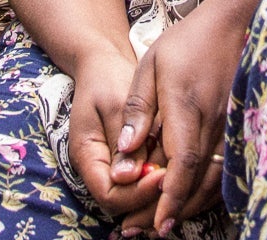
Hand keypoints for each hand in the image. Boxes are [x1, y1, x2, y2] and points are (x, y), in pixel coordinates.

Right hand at [67, 47, 163, 222]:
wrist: (103, 63)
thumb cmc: (107, 78)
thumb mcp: (115, 104)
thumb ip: (122, 140)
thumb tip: (128, 176)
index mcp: (86, 155)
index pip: (108, 195)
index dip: (136, 194)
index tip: (163, 177)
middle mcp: (96, 168)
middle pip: (122, 202)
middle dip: (149, 194)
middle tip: (176, 177)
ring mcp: (110, 166)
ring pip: (133, 194)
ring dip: (155, 188)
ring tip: (180, 172)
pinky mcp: (126, 160)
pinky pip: (141, 179)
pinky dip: (157, 176)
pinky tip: (177, 164)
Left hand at [114, 4, 250, 234]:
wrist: (235, 22)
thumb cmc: (189, 40)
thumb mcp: (151, 64)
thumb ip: (138, 108)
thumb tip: (125, 151)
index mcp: (189, 107)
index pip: (183, 162)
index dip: (170, 196)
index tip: (156, 223)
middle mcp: (214, 123)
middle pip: (195, 181)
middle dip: (169, 212)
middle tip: (139, 232)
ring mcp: (230, 128)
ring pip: (211, 181)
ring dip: (185, 207)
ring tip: (156, 224)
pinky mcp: (236, 129)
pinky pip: (222, 170)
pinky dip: (202, 192)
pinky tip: (183, 201)